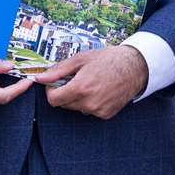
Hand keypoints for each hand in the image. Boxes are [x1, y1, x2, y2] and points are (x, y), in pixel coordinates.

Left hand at [33, 45, 147, 119]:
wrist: (134, 67)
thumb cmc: (108, 60)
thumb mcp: (80, 59)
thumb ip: (58, 71)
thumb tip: (41, 78)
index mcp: (81, 88)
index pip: (54, 100)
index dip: (51, 91)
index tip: (55, 83)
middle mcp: (89, 103)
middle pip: (64, 104)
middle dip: (64, 92)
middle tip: (74, 79)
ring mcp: (98, 110)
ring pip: (76, 108)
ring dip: (77, 98)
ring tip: (89, 83)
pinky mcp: (106, 114)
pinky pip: (89, 110)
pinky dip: (90, 102)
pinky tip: (99, 90)